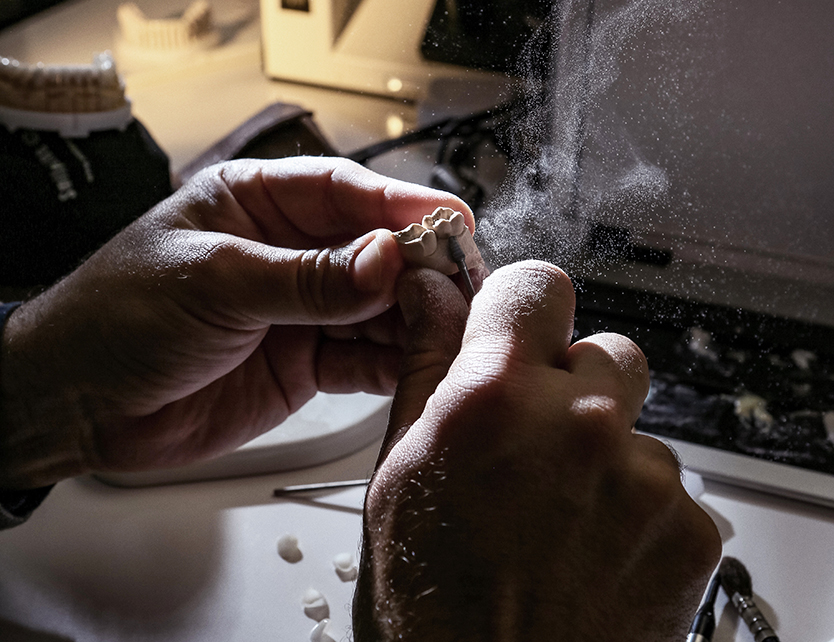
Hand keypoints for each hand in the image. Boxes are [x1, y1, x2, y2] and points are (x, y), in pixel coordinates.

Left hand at [0, 157, 473, 486]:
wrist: (77, 403)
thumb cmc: (118, 318)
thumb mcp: (215, 283)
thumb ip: (306, 278)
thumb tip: (386, 261)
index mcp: (257, 203)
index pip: (345, 192)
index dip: (402, 205)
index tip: (452, 222)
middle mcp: (287, 252)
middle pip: (374, 250)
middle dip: (419, 267)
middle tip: (462, 285)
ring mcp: (300, 310)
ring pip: (377, 307)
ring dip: (413, 317)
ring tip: (448, 329)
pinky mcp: (304, 363)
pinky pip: (362, 359)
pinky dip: (392, 362)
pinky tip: (417, 365)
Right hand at [355, 261, 721, 641]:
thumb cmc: (429, 605)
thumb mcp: (400, 470)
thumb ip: (426, 364)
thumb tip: (429, 292)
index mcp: (495, 398)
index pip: (538, 285)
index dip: (522, 308)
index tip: (516, 333)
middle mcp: (581, 425)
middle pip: (604, 350)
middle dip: (570, 385)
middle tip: (532, 445)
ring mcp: (645, 479)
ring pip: (634, 424)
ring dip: (601, 452)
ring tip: (556, 515)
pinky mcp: (689, 530)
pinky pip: (666, 485)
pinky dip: (633, 508)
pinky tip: (588, 549)